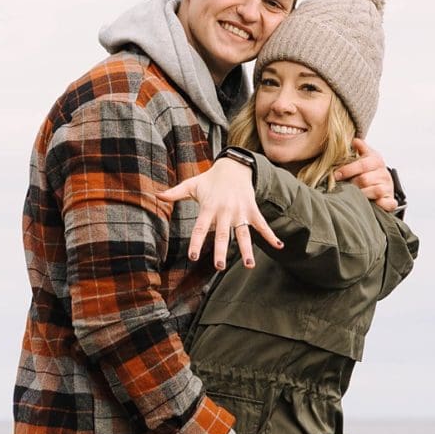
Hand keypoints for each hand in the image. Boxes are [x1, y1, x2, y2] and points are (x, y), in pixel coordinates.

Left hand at [165, 159, 283, 269]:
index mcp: (209, 207)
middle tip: (220, 266)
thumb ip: (174, 193)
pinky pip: (262, 225)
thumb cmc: (210, 180)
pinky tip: (279, 247)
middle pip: (223, 234)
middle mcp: (225, 211)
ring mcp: (240, 212)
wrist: (234, 166)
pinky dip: (271, 235)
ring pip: (244, 234)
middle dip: (222, 250)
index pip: (200, 228)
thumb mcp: (192, 185)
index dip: (197, 242)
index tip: (193, 257)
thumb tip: (155, 195)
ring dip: (247, 249)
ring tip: (249, 266)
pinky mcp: (252, 210)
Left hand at [335, 139, 395, 211]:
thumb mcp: (366, 156)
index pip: (361, 164)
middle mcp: (383, 174)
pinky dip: (381, 204)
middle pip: (364, 179)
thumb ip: (360, 148)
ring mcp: (388, 187)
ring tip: (354, 195)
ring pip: (374, 191)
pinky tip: (374, 203)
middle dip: (352, 183)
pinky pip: (388, 203)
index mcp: (376, 161)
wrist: (384, 184)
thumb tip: (355, 140)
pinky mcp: (391, 200)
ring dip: (362, 194)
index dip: (347, 170)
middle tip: (344, 186)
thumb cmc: (370, 170)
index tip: (336, 175)